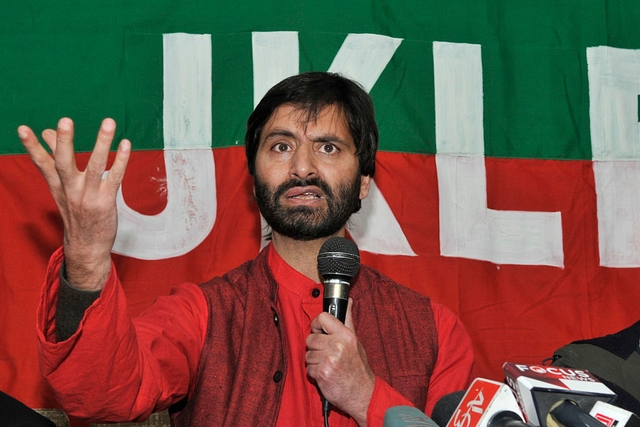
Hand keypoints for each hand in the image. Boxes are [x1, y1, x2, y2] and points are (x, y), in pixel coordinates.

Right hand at [18, 118, 130, 289]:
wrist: (86, 248)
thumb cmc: (76, 213)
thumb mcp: (62, 189)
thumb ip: (56, 161)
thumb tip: (46, 133)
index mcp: (57, 186)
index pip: (42, 164)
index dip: (32, 147)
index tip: (22, 129)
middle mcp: (70, 190)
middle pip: (64, 163)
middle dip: (64, 142)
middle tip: (64, 121)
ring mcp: (89, 197)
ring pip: (95, 167)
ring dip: (102, 143)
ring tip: (108, 123)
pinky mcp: (106, 202)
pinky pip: (115, 178)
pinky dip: (121, 160)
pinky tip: (126, 144)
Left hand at [306, 299, 375, 425]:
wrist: (362, 394)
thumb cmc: (358, 368)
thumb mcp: (356, 342)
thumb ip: (348, 321)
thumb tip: (347, 301)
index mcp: (346, 336)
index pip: (323, 318)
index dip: (317, 324)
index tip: (318, 330)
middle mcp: (337, 346)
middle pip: (311, 338)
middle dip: (315, 347)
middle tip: (326, 354)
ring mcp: (329, 360)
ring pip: (308, 354)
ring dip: (315, 361)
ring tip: (327, 365)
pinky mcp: (322, 373)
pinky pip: (308, 368)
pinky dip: (315, 373)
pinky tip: (326, 375)